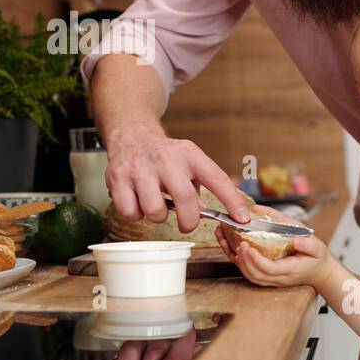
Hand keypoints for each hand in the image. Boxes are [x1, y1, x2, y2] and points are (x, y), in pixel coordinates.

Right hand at [105, 125, 251, 232]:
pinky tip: (137, 203)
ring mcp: (141, 168)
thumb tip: (212, 213)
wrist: (131, 135)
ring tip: (155, 205)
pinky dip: (135, 215)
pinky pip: (130, 212)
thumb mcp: (188, 162)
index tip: (242, 219)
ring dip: (158, 217)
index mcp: (189, 154)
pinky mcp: (118, 178)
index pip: (216, 178)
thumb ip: (201, 186)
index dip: (232, 201)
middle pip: (185, 199)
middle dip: (188, 221)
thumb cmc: (163, 156)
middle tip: (186, 223)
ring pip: (155, 210)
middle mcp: (166, 159)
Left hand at [214, 206, 330, 289]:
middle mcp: (279, 278)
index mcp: (290, 270)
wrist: (320, 274)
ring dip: (236, 260)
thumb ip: (308, 244)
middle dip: (243, 260)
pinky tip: (230, 248)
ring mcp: (272, 280)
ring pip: (250, 275)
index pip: (269, 269)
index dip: (255, 259)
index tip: (247, 246)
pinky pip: (249, 273)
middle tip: (237, 242)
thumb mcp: (318, 248)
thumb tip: (296, 240)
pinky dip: (238, 262)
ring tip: (227, 241)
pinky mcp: (267, 277)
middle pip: (255, 274)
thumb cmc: (317, 260)